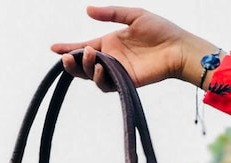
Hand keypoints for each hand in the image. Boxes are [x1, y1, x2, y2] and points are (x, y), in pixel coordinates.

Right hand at [50, 6, 219, 89]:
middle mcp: (109, 59)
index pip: (83, 47)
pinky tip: (101, 67)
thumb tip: (87, 10)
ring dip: (84, 68)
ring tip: (88, 54)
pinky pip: (106, 85)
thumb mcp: (133, 15)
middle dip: (71, 63)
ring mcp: (116, 72)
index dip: (67, 48)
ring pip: (91, 76)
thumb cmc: (159, 30)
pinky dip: (100, 77)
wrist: (177, 47)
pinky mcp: (124, 82)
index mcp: (109, 43)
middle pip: (83, 66)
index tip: (52, 47)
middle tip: (66, 56)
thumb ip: (110, 13)